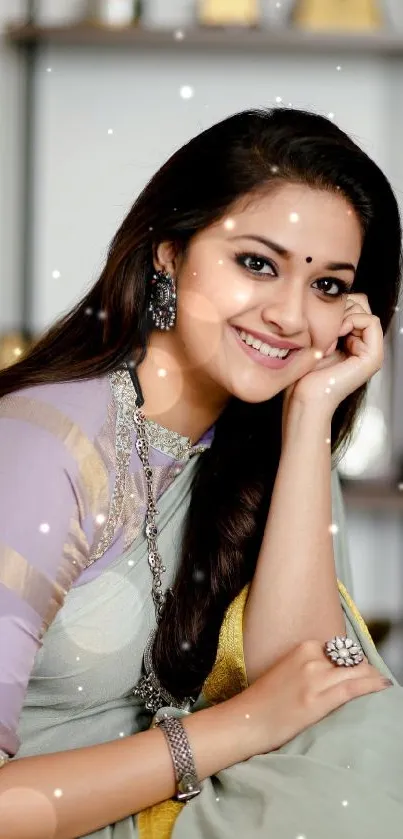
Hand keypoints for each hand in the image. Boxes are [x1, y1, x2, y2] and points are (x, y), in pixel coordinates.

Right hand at [234, 639, 390, 757]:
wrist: (246, 721)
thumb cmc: (264, 701)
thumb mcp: (287, 671)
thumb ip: (310, 666)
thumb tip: (334, 671)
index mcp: (303, 648)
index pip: (341, 650)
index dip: (354, 661)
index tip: (360, 671)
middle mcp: (311, 658)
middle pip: (352, 659)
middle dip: (366, 669)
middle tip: (373, 680)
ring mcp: (316, 678)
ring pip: (358, 671)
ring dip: (372, 678)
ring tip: (380, 684)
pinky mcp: (319, 700)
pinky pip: (354, 688)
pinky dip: (372, 686)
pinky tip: (383, 686)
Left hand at [283, 294, 383, 420]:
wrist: (304, 398)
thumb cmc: (303, 373)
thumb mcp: (316, 338)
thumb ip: (329, 320)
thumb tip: (337, 296)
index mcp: (352, 342)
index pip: (353, 304)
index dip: (336, 306)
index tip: (319, 325)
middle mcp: (365, 346)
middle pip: (361, 303)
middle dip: (340, 309)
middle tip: (324, 332)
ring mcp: (371, 352)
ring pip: (365, 310)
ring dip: (342, 318)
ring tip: (327, 339)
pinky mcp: (373, 357)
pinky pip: (370, 321)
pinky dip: (351, 322)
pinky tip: (334, 338)